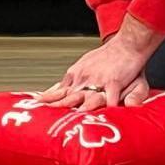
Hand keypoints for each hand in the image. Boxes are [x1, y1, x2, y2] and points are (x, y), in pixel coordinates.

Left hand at [37, 14, 162, 110]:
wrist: (126, 43)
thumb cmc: (107, 57)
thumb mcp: (83, 64)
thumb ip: (71, 79)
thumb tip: (55, 90)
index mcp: (76, 75)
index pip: (59, 90)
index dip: (48, 100)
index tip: (38, 107)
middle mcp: (84, 78)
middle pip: (68, 97)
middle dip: (58, 108)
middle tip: (47, 119)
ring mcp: (98, 81)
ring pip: (87, 99)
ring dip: (80, 110)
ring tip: (73, 121)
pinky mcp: (114, 82)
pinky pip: (110, 99)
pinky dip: (107, 110)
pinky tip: (104, 118)